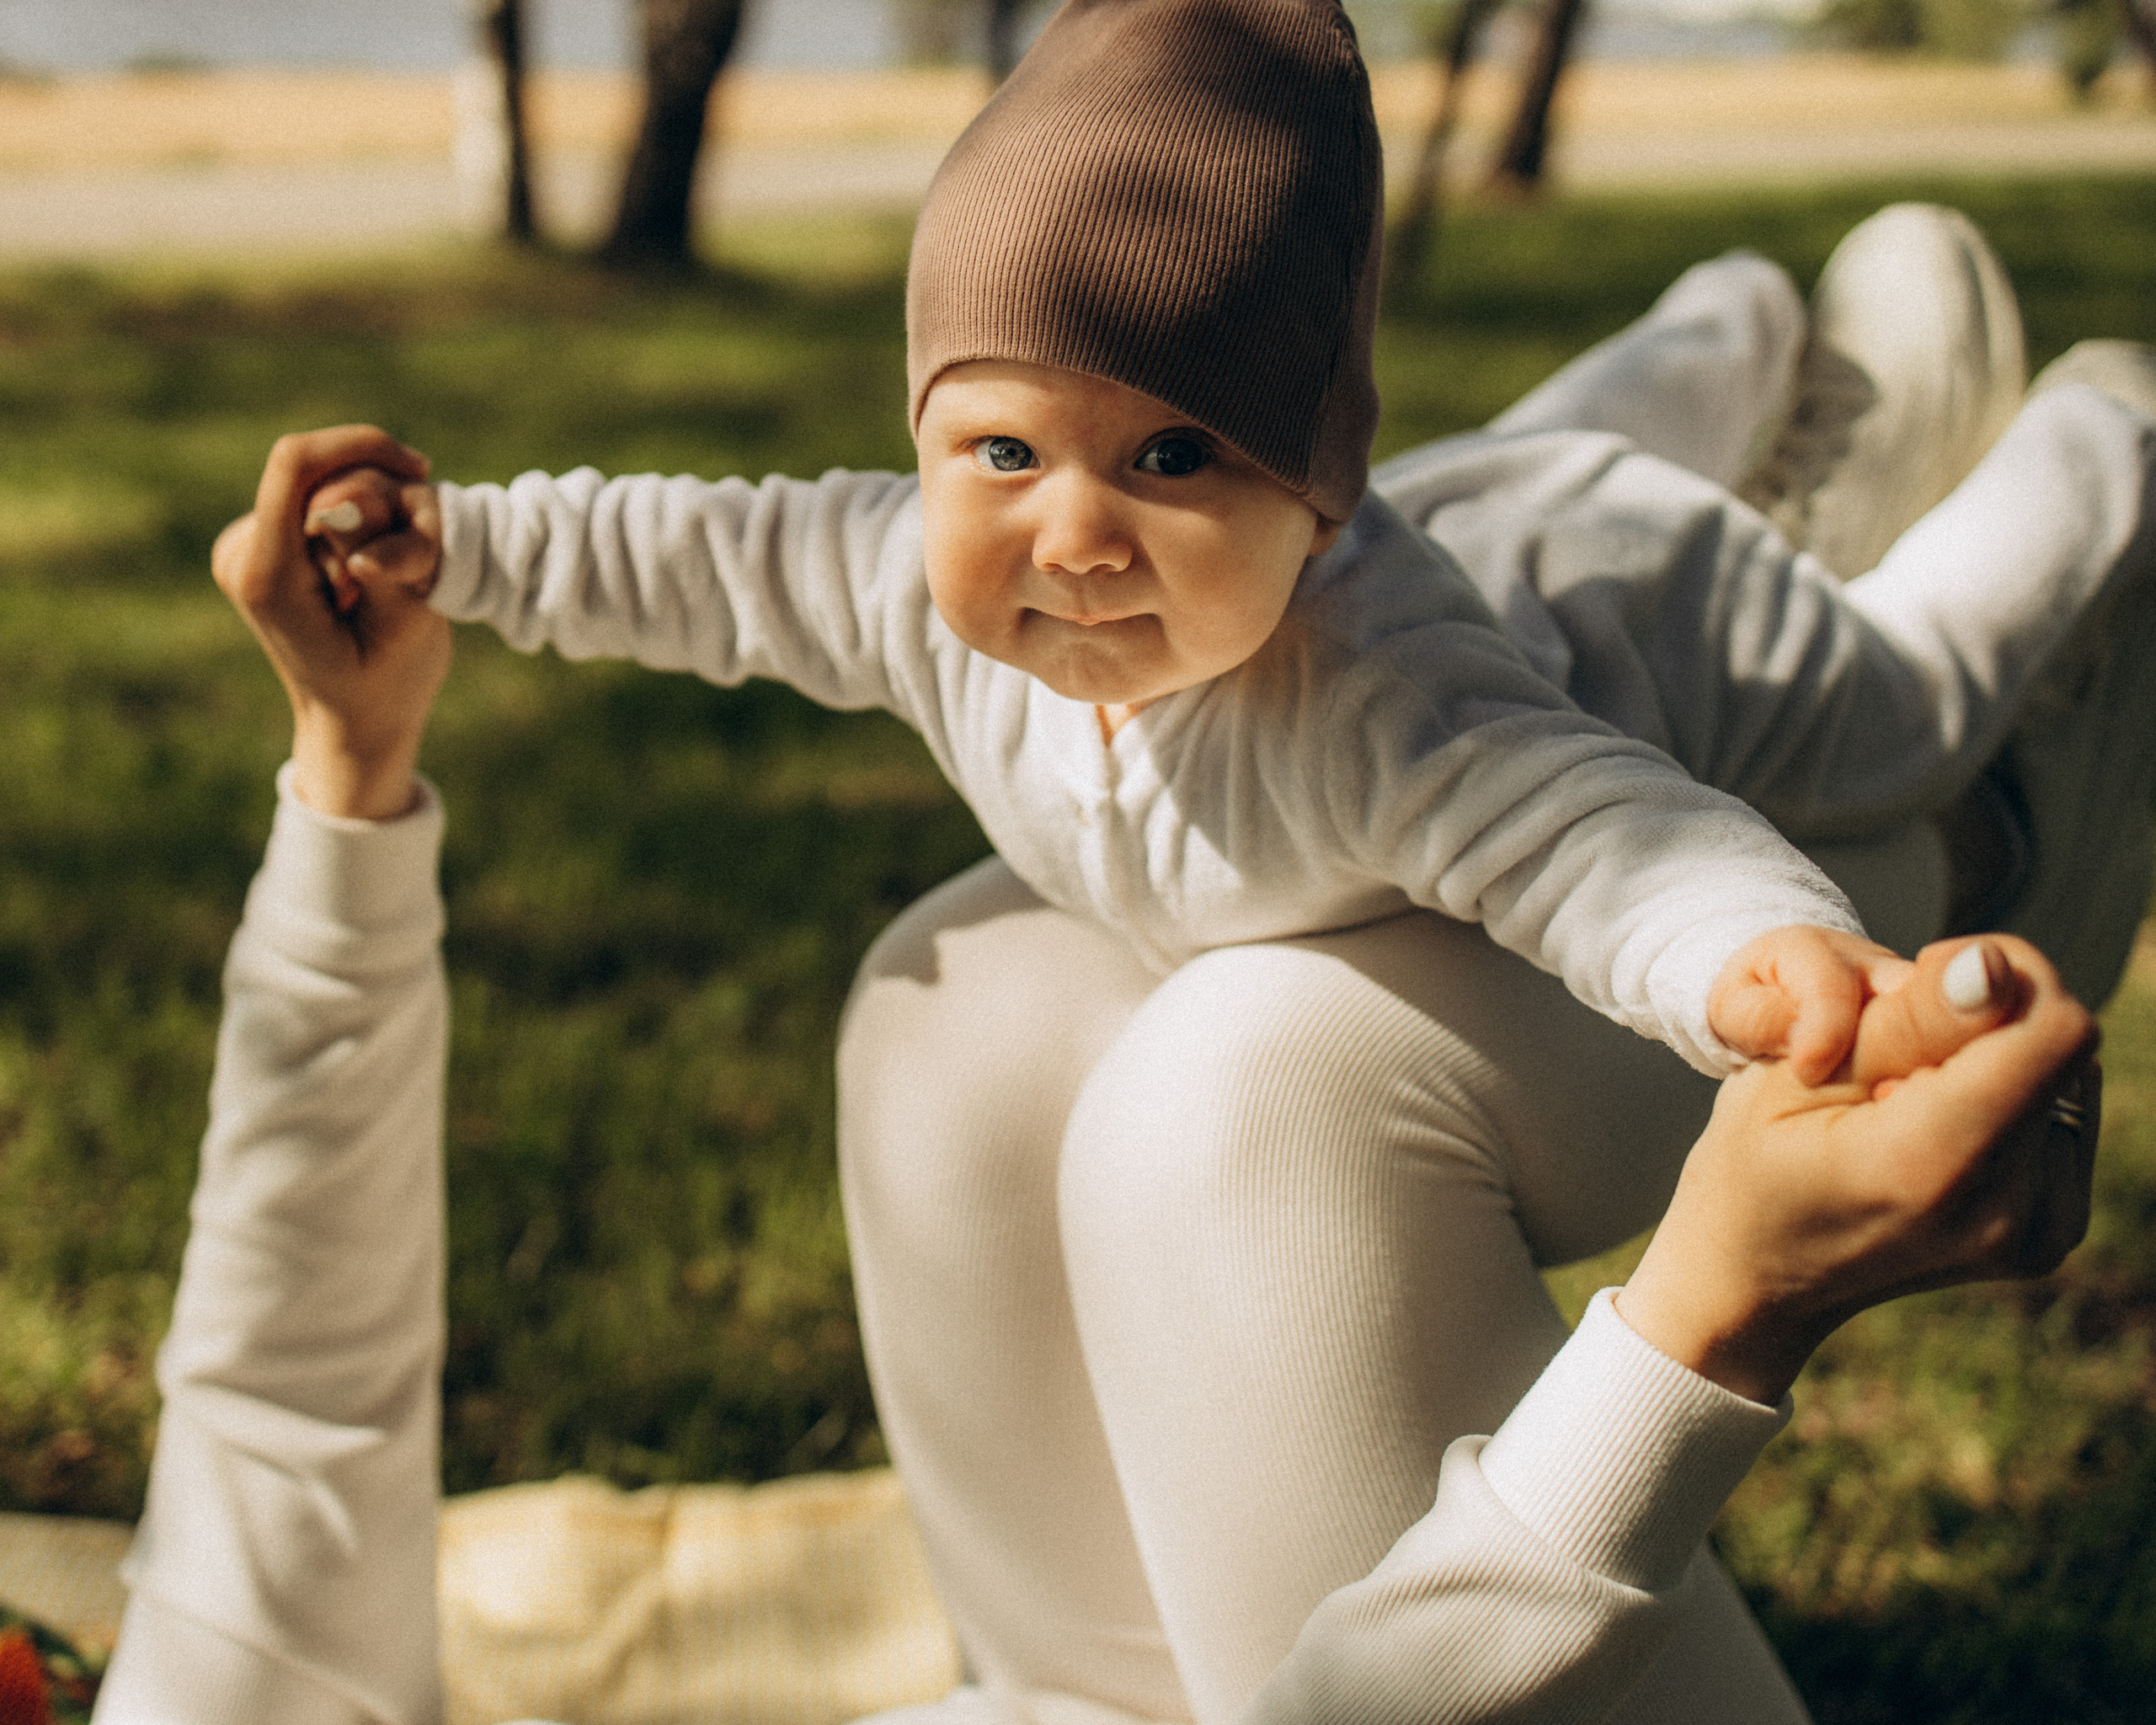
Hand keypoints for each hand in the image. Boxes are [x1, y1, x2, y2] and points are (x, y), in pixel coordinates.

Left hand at [213, 426, 450, 819]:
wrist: (355, 720)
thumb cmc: (388, 683)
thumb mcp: (405, 626)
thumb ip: (385, 559)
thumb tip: (353, 500)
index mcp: (266, 574)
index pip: (295, 464)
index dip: (360, 446)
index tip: (418, 470)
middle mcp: (243, 550)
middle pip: (321, 468)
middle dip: (384, 493)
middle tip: (421, 555)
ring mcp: (247, 543)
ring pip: (326, 478)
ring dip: (380, 510)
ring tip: (397, 575)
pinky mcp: (265, 537)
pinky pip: (321, 494)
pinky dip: (365, 517)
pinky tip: (376, 568)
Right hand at [1622, 934, 2097, 1405]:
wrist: (1759, 1277)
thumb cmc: (1756, 1160)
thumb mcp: (1799, 1073)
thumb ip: (1908, 1019)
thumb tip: (1994, 966)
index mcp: (1932, 1166)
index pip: (2053, 1030)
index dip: (2003, 976)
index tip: (1926, 978)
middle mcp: (2009, 1211)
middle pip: (2059, 1047)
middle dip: (1987, 1018)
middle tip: (1891, 1053)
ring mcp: (2039, 1233)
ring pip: (2066, 1074)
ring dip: (1996, 1056)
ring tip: (1906, 1096)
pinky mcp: (2052, 1233)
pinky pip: (2061, 1114)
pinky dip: (2005, 1096)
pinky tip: (1936, 1125)